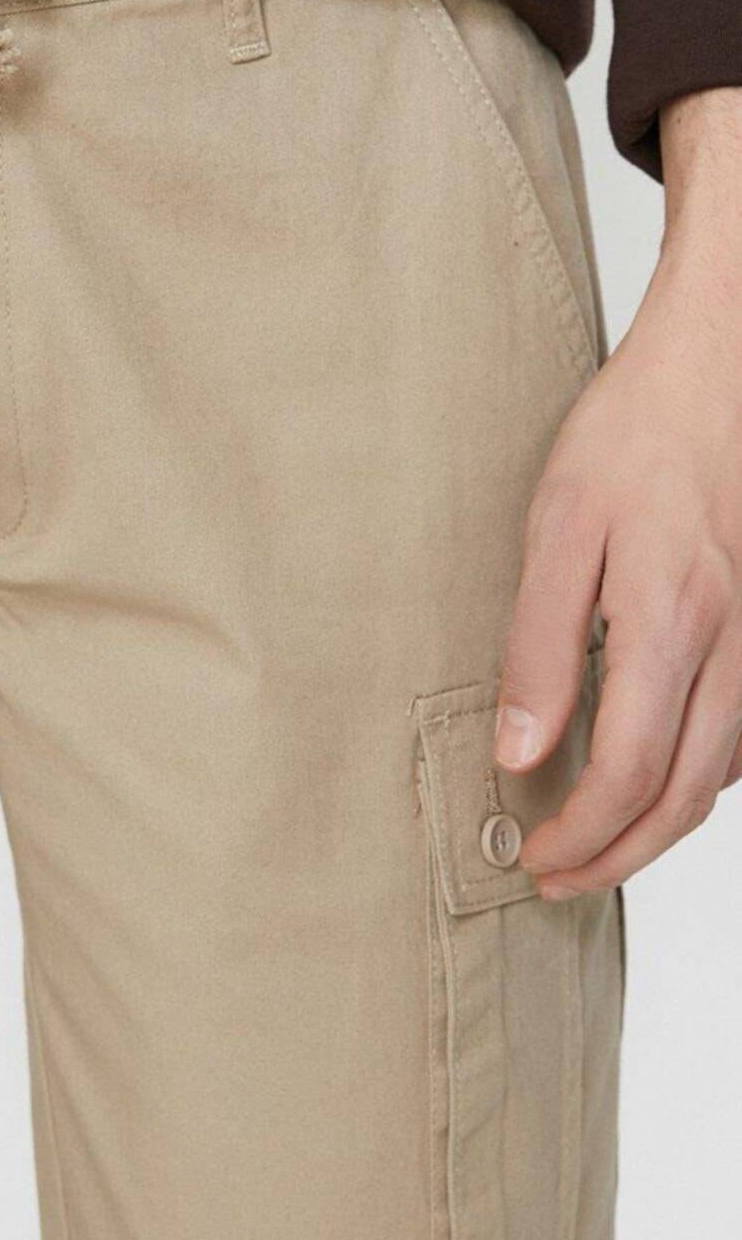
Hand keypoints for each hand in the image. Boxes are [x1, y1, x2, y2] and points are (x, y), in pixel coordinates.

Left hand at [496, 86, 741, 897]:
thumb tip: (519, 750)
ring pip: (723, 774)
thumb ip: (537, 646)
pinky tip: (659, 778)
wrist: (724, 360)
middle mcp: (731, 645)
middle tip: (559, 879)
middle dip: (619, 855)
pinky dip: (701, 778)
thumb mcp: (559, 526)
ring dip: (660, 827)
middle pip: (684, 796)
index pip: (626, 774)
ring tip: (599, 846)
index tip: (533, 857)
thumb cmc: (637, 429)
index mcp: (669, 623)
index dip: (579, 835)